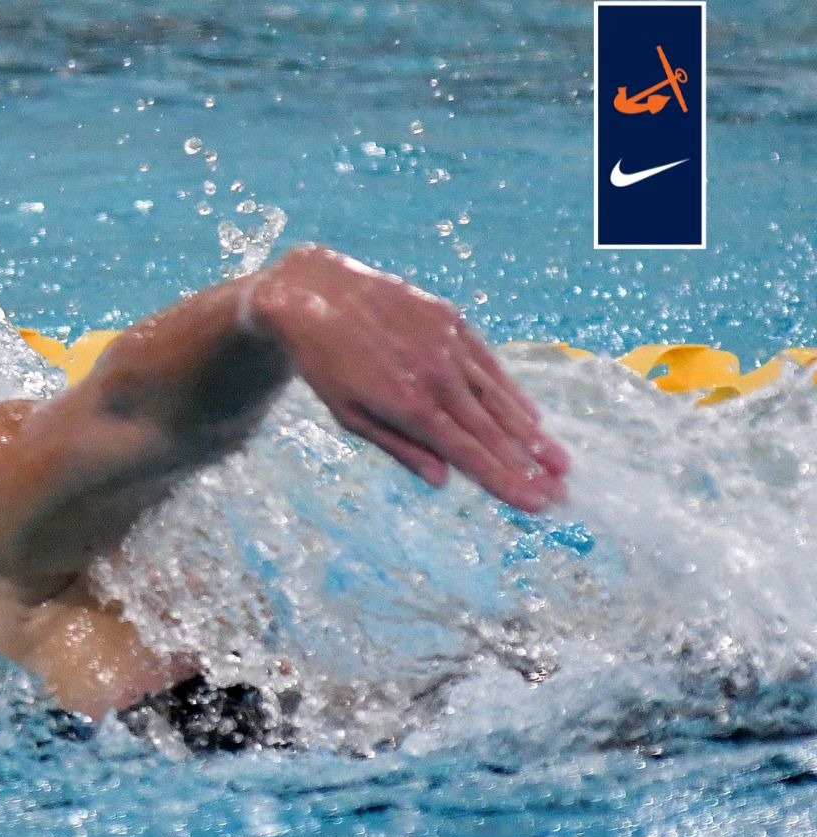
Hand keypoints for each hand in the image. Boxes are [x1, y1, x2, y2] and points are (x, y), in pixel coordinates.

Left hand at [250, 245, 569, 512]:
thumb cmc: (326, 364)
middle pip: (493, 431)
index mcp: (410, 406)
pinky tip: (532, 417)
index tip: (536, 503)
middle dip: (530, 465)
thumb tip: (442, 481)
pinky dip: (512, 393)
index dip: (506, 481)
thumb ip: (400, 448)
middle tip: (561, 491)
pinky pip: (490, 366)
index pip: (470, 453)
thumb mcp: (350, 415)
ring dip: (532, 434)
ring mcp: (449, 346)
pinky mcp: (453, 321)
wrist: (315, 293)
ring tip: (560, 462)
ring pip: (500, 399)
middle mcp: (437, 376)